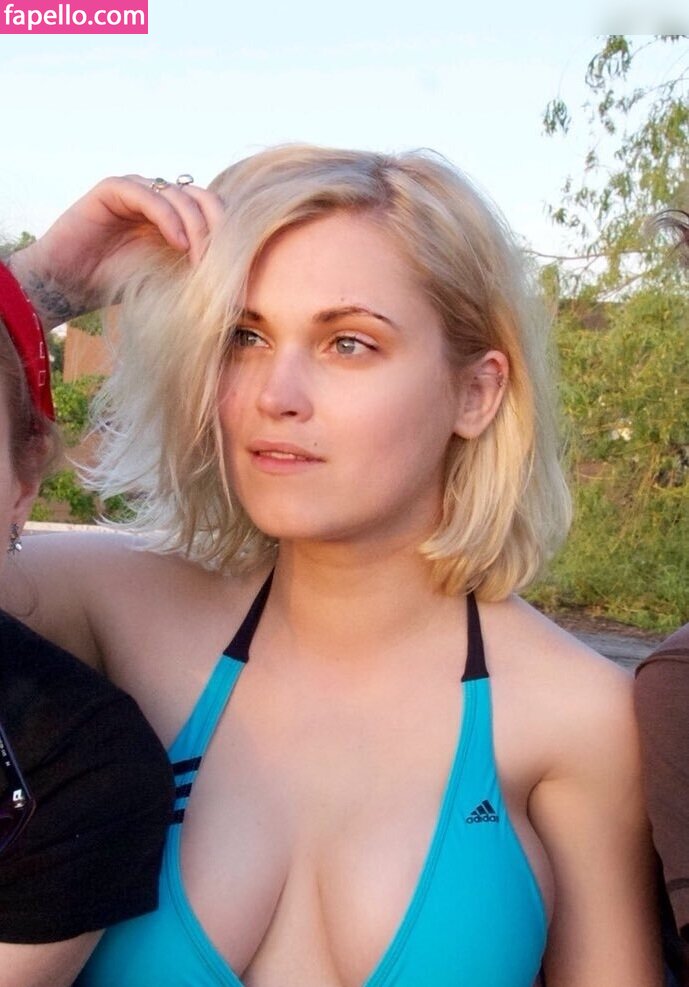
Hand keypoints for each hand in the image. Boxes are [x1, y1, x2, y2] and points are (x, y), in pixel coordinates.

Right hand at [8, 175, 224, 328]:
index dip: (228, 236)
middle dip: (218, 228)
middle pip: (203, 199)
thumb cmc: (114, 288)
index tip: (235, 270)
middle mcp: (158, 200)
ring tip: (201, 259)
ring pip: (179, 195)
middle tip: (223, 261)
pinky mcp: (111, 190)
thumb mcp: (167, 284)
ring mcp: (136, 192)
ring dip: (197, 227)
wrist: (66, 286)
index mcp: (175, 219)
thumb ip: (194, 275)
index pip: (212, 215)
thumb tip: (237, 293)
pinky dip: (168, 216)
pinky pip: (148, 193)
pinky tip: (179, 243)